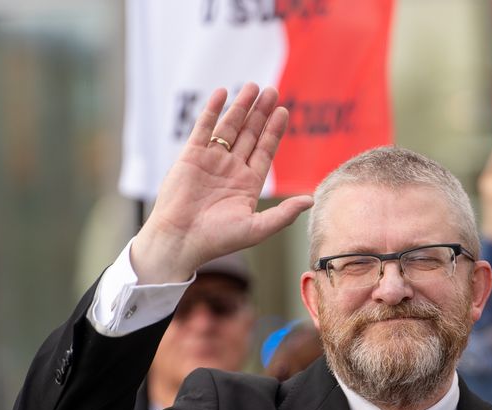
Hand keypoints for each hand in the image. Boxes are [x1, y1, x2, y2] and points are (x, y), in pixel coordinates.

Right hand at [133, 84, 314, 282]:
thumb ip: (284, 214)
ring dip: (241, 107)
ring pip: (229, 127)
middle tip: (272, 90)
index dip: (274, 130)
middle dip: (261, 113)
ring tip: (253, 87)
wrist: (180, 240)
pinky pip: (203, 128)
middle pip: (250, 134)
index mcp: (247, 184)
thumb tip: (311, 200)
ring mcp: (211, 161)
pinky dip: (213, 110)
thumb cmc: (217, 240)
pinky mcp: (191, 156)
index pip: (265, 150)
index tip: (284, 111)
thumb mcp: (256, 228)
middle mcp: (231, 169)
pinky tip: (223, 93)